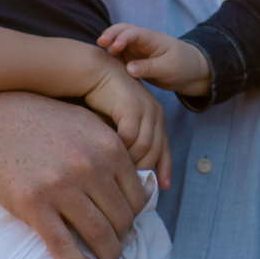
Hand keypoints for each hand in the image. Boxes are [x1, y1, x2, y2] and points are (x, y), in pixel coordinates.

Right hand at [0, 91, 146, 258]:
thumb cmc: (43, 124)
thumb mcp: (87, 125)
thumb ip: (115, 152)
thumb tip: (148, 186)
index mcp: (109, 147)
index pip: (137, 196)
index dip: (134, 217)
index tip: (126, 226)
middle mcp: (90, 166)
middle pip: (122, 219)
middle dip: (123, 238)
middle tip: (117, 246)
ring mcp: (61, 186)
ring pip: (100, 235)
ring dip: (109, 255)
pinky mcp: (34, 205)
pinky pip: (64, 247)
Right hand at [77, 59, 169, 176]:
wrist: (93, 72)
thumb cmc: (102, 100)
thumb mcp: (120, 123)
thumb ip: (128, 141)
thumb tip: (129, 169)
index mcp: (156, 117)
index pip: (165, 147)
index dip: (166, 168)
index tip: (164, 186)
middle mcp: (155, 113)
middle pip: (156, 151)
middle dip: (144, 168)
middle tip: (128, 181)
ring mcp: (145, 109)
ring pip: (144, 147)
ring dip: (130, 160)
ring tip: (116, 169)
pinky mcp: (132, 107)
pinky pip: (129, 137)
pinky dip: (120, 148)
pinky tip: (109, 153)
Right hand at [97, 23, 211, 97]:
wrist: (190, 71)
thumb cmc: (182, 67)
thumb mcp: (168, 69)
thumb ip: (149, 68)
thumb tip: (128, 69)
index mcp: (152, 39)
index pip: (134, 33)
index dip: (122, 38)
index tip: (113, 48)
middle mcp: (141, 40)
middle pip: (122, 30)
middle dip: (110, 34)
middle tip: (100, 43)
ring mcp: (136, 49)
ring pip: (117, 42)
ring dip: (108, 45)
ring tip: (98, 55)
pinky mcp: (132, 59)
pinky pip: (118, 55)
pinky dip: (109, 57)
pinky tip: (102, 65)